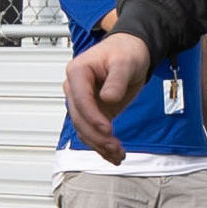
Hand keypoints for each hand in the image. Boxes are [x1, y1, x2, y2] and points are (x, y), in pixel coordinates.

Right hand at [63, 33, 152, 158]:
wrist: (132, 51)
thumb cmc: (126, 51)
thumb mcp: (125, 62)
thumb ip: (116, 80)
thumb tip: (107, 98)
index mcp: (77, 72)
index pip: (80, 99)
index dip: (92, 117)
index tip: (108, 130)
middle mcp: (75, 88)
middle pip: (79, 119)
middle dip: (96, 136)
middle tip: (115, 147)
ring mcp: (82, 101)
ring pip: (84, 130)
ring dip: (100, 145)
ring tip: (118, 155)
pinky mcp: (93, 112)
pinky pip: (93, 132)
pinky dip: (102, 146)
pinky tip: (114, 156)